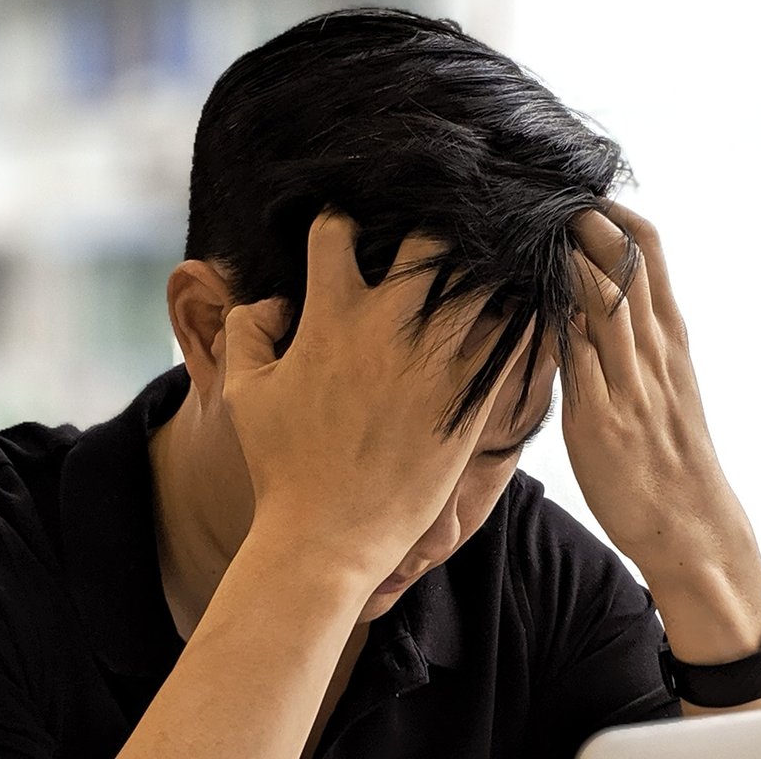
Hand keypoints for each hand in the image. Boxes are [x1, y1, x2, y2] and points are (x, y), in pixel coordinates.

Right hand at [220, 211, 526, 582]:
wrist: (327, 536)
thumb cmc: (281, 466)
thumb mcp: (245, 392)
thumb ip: (247, 330)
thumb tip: (271, 299)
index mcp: (330, 316)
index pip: (337, 229)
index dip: (340, 225)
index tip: (349, 236)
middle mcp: (387, 328)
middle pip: (429, 238)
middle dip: (432, 233)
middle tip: (433, 251)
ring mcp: (435, 362)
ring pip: (481, 282)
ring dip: (483, 275)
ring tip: (484, 280)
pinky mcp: (471, 399)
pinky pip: (511, 341)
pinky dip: (516, 323)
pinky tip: (516, 320)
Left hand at [561, 201, 739, 558]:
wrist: (691, 524)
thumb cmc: (669, 453)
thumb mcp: (664, 383)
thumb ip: (633, 339)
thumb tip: (593, 296)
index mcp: (669, 337)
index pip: (649, 251)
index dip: (613, 214)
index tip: (577, 190)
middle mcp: (653, 351)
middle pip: (626, 262)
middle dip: (586, 220)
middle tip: (544, 192)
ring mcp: (629, 384)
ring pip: (605, 300)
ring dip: (569, 257)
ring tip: (533, 224)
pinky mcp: (602, 420)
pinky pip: (579, 359)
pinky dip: (557, 320)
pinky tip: (528, 296)